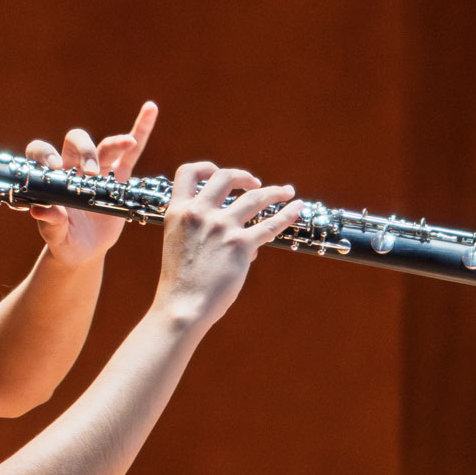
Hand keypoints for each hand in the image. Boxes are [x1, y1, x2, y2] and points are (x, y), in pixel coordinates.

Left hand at [23, 101, 158, 266]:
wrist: (83, 249)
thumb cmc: (64, 240)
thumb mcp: (55, 236)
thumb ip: (50, 223)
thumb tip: (40, 211)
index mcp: (53, 177)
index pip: (42, 151)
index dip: (46, 154)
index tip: (55, 167)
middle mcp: (73, 166)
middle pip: (75, 141)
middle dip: (84, 150)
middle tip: (91, 172)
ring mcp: (98, 170)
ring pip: (104, 146)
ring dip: (116, 141)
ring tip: (127, 142)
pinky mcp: (119, 177)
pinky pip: (131, 152)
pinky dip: (141, 130)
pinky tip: (150, 110)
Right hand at [154, 162, 301, 330]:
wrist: (182, 306)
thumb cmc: (181, 283)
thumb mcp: (180, 246)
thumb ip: (203, 233)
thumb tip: (240, 238)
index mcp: (178, 212)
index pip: (188, 173)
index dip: (206, 168)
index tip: (217, 172)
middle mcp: (199, 213)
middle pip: (226, 177)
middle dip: (244, 177)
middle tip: (255, 184)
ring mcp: (221, 227)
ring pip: (254, 197)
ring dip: (274, 192)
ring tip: (287, 191)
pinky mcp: (240, 245)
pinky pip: (270, 224)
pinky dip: (287, 214)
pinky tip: (297, 209)